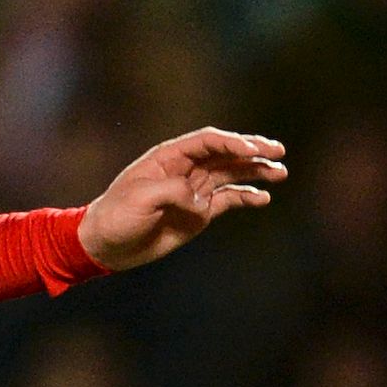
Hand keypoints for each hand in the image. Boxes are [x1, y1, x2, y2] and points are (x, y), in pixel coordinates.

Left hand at [76, 127, 287, 271]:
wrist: (106, 245)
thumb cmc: (116, 216)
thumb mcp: (140, 198)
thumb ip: (174, 191)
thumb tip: (202, 200)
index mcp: (169, 157)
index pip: (208, 141)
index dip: (231, 142)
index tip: (252, 150)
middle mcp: (186, 169)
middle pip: (226, 153)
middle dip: (253, 150)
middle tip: (278, 150)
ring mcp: (195, 190)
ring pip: (232, 174)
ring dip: (256, 172)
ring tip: (280, 172)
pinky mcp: (199, 212)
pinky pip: (228, 200)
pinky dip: (247, 197)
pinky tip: (263, 198)